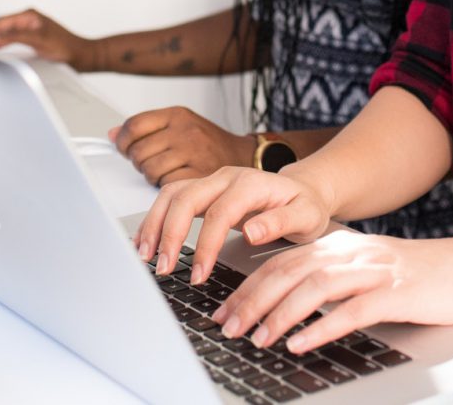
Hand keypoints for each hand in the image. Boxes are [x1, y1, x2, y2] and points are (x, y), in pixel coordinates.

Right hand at [0, 9, 99, 70]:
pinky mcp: (30, 37)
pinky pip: (10, 38)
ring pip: (3, 32)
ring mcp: (28, 28)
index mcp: (28, 15)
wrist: (83, 57)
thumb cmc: (68, 49)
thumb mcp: (39, 42)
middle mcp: (27, 19)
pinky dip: (1, 44)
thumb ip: (16, 37)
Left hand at [109, 106, 254, 186]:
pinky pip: (166, 185)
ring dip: (152, 177)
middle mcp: (185, 131)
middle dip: (139, 162)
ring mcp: (192, 153)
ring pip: (149, 170)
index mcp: (177, 115)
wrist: (245, 156)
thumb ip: (147, 128)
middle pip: (138, 151)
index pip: (134, 126)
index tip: (123, 148)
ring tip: (165, 172)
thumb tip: (113, 134)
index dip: (123, 141)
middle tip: (150, 163)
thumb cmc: (210, 143)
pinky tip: (176, 181)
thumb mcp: (181, 124)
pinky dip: (167, 187)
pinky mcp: (199, 175)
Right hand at [135, 166, 332, 284]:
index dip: (205, 244)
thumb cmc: (305, 206)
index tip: (199, 274)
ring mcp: (211, 182)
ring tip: (146, 256)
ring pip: (171, 195)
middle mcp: (225, 178)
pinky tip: (148, 242)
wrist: (304, 191)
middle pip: (185, 198)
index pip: (218, 213)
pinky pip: (171, 199)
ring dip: (154, 224)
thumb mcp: (306, 217)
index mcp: (250, 184)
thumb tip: (250, 233)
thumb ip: (280, 223)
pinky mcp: (202, 191)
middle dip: (169, 234)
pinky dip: (155, 220)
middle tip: (164, 267)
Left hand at [211, 232, 452, 352]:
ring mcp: (373, 272)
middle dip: (251, 302)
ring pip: (312, 289)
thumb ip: (329, 277)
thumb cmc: (417, 277)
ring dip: (279, 316)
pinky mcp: (395, 294)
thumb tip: (286, 301)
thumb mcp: (365, 269)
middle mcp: (349, 253)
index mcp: (337, 246)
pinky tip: (301, 344)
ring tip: (257, 339)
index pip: (280, 264)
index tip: (222, 310)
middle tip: (227, 327)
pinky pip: (350, 311)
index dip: (246, 287)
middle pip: (287, 273)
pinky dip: (321, 327)